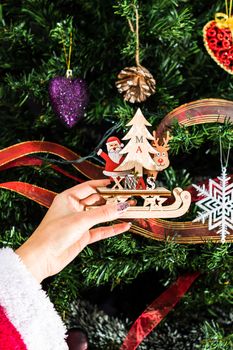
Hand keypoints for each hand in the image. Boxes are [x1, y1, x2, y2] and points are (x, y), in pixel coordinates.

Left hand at [16, 179, 130, 282]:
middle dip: (111, 200)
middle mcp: (74, 209)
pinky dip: (112, 228)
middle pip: (96, 201)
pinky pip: (101, 230)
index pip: (89, 187)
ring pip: (100, 216)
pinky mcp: (83, 236)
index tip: (117, 184)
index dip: (103, 185)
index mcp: (68, 198)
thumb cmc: (53, 234)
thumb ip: (103, 214)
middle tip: (127, 198)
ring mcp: (79, 222)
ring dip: (113, 214)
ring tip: (129, 210)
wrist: (42, 258)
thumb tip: (121, 206)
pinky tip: (124, 226)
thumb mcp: (81, 220)